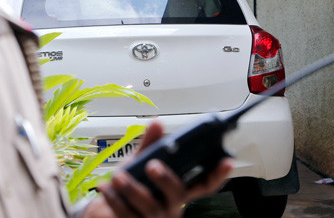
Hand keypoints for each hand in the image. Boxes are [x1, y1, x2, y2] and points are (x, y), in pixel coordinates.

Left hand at [81, 121, 232, 217]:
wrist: (110, 209)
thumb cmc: (134, 184)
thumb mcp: (141, 161)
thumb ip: (150, 145)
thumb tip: (157, 123)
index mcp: (180, 189)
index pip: (205, 184)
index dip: (218, 174)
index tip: (226, 161)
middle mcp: (172, 205)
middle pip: (177, 194)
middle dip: (166, 179)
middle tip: (152, 165)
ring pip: (150, 207)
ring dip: (133, 190)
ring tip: (119, 176)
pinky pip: (128, 215)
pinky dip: (115, 200)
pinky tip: (107, 188)